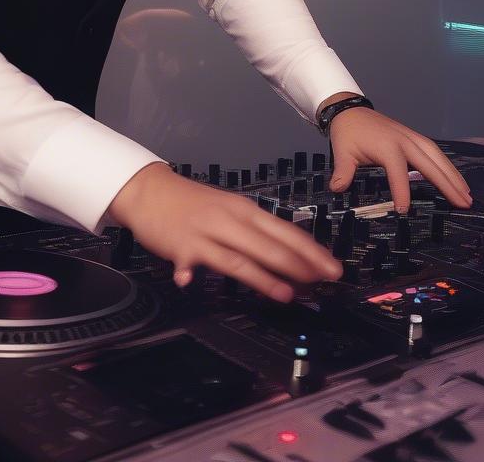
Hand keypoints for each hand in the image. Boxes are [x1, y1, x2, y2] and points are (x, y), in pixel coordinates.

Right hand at [107, 162, 343, 301]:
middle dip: (299, 265)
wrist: (151, 190)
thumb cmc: (194, 203)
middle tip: (322, 281)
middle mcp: (229, 220)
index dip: (310, 250)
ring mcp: (205, 233)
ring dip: (264, 277)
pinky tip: (188, 281)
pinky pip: (187, 261)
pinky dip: (187, 273)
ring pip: (239, 258)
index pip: (285, 231)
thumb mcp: (229, 209)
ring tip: (286, 294)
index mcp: (245, 211)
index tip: (332, 266)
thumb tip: (286, 256)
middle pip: (269, 245)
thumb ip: (254, 233)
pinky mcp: (181, 245)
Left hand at [328, 108, 472, 211]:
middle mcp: (404, 141)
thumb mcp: (343, 152)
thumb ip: (343, 171)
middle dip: (447, 183)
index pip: (397, 172)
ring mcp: (412, 137)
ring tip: (466, 194)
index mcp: (387, 146)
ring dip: (453, 175)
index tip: (404, 210)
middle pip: (430, 163)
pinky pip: (435, 152)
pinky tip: (456, 179)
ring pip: (437, 157)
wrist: (351, 111)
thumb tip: (337, 188)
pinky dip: (447, 165)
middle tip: (463, 203)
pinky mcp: (414, 137)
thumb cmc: (348, 134)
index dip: (401, 191)